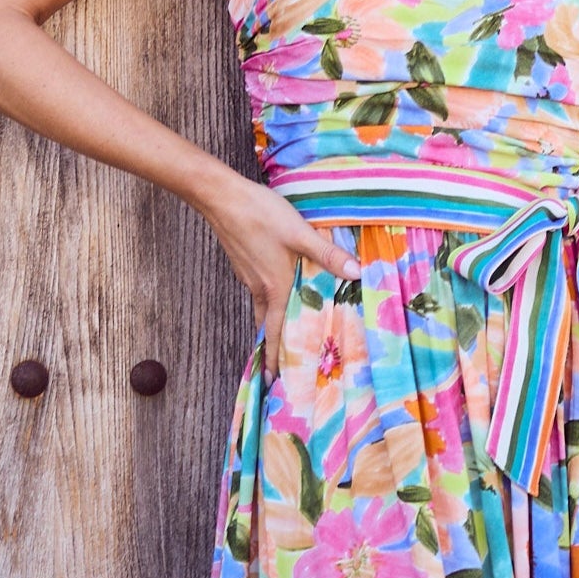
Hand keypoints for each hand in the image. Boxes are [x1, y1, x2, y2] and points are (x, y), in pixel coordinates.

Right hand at [199, 173, 356, 372]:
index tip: (272, 380)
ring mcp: (249, 276)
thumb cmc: (260, 215)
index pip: (276, 331)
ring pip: (263, 308)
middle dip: (273, 347)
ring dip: (271, 325)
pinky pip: (259, 292)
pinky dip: (268, 302)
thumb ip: (327, 255)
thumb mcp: (299, 233)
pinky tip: (278, 293)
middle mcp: (260, 287)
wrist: (222, 197)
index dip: (275, 356)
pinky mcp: (245, 263)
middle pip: (268, 325)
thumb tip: (356, 274)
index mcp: (274, 287)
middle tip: (278, 368)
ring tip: (281, 337)